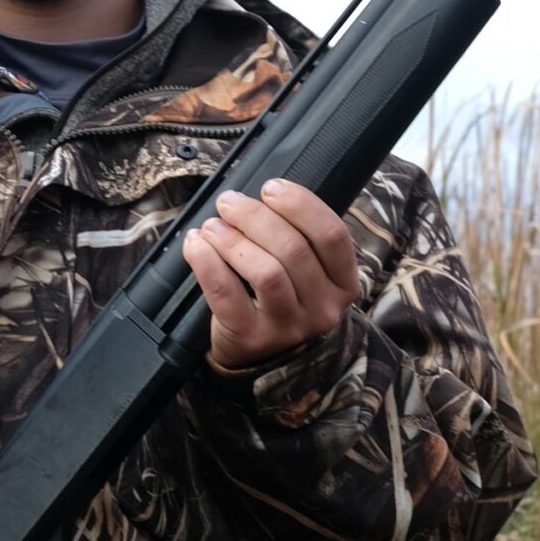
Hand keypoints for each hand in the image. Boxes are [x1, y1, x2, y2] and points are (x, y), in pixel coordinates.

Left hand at [182, 178, 360, 372]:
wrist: (261, 352)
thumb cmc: (281, 295)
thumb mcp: (304, 269)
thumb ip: (294, 233)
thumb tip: (262, 194)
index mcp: (343, 282)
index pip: (332, 235)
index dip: (301, 205)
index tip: (271, 188)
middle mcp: (323, 307)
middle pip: (294, 249)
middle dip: (255, 217)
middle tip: (228, 203)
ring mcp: (289, 327)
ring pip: (266, 272)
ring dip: (232, 239)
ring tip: (211, 226)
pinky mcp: (251, 337)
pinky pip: (227, 295)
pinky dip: (207, 263)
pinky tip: (195, 245)